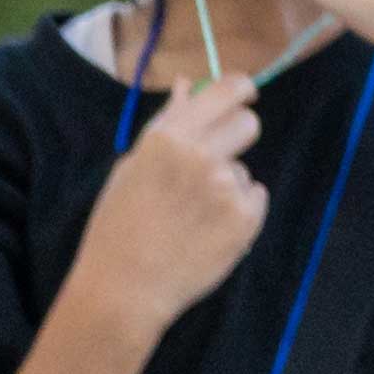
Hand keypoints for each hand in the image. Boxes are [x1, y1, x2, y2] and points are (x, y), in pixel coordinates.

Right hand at [65, 66, 269, 342]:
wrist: (124, 289)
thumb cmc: (119, 227)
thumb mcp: (132, 167)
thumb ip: (167, 123)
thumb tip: (188, 84)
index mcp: (168, 137)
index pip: (227, 90)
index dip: (240, 91)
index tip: (244, 96)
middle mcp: (200, 155)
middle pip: (249, 123)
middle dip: (236, 138)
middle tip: (211, 166)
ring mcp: (226, 187)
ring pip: (244, 169)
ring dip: (227, 185)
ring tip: (193, 215)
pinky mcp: (245, 218)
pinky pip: (255, 199)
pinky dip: (238, 213)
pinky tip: (207, 232)